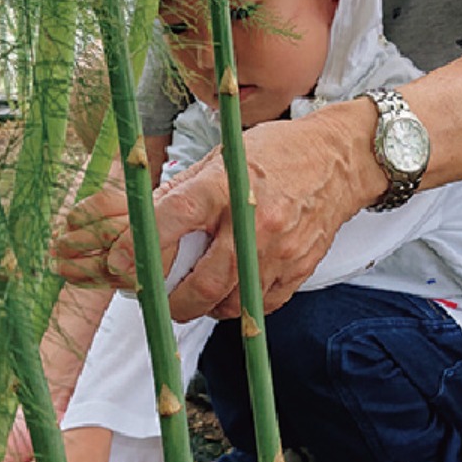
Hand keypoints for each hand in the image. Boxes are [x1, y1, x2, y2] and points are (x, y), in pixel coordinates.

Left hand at [57, 107, 373, 321]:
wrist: (339, 160)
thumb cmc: (275, 154)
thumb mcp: (221, 158)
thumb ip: (179, 192)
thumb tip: (136, 222)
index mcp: (227, 185)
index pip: (174, 217)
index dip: (141, 246)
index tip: (122, 264)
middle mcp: (256, 221)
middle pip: (205, 283)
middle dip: (174, 301)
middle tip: (161, 298)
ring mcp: (282, 249)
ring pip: (232, 303)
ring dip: (206, 307)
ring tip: (196, 294)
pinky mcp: (299, 269)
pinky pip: (261, 306)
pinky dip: (240, 305)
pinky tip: (231, 289)